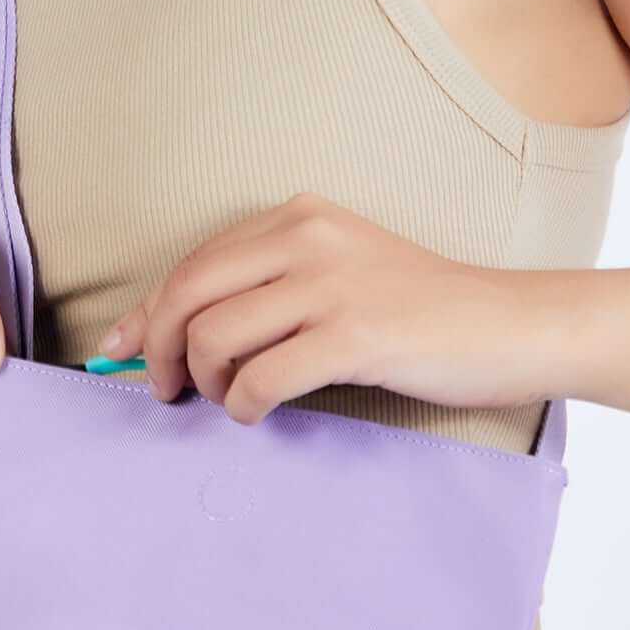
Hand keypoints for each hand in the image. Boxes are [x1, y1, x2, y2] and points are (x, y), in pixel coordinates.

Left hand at [95, 194, 536, 423]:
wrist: (510, 324)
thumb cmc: (421, 310)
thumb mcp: (340, 270)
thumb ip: (268, 286)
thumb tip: (171, 329)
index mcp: (298, 216)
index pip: (192, 262)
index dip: (145, 311)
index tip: (119, 350)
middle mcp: (308, 237)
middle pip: (187, 293)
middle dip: (156, 349)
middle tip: (164, 390)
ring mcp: (331, 285)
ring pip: (213, 336)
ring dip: (204, 382)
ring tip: (228, 399)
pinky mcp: (355, 335)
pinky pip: (261, 377)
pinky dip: (244, 405)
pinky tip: (258, 413)